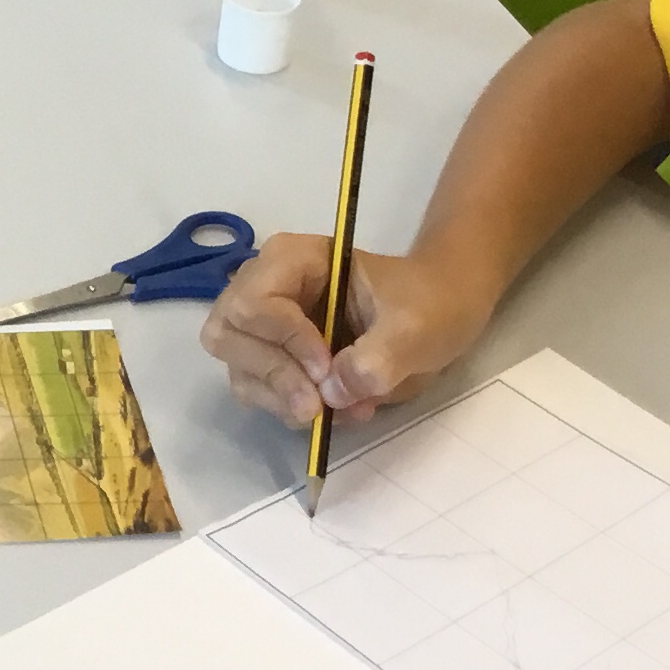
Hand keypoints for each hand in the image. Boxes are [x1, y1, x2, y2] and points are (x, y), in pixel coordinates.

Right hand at [198, 232, 485, 430]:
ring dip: (281, 399)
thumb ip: (379, 357)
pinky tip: (335, 410)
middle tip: (317, 406)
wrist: (440, 314)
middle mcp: (264, 287)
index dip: (285, 341)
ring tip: (338, 410)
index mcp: (294, 259)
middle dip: (273, 375)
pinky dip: (288, 408)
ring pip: (239, 369)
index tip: (327, 369)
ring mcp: (264, 326)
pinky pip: (257, 391)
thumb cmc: (429, 304)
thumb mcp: (416, 327)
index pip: (255, 302)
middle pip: (229, 335)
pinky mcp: (272, 358)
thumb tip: (334, 393)